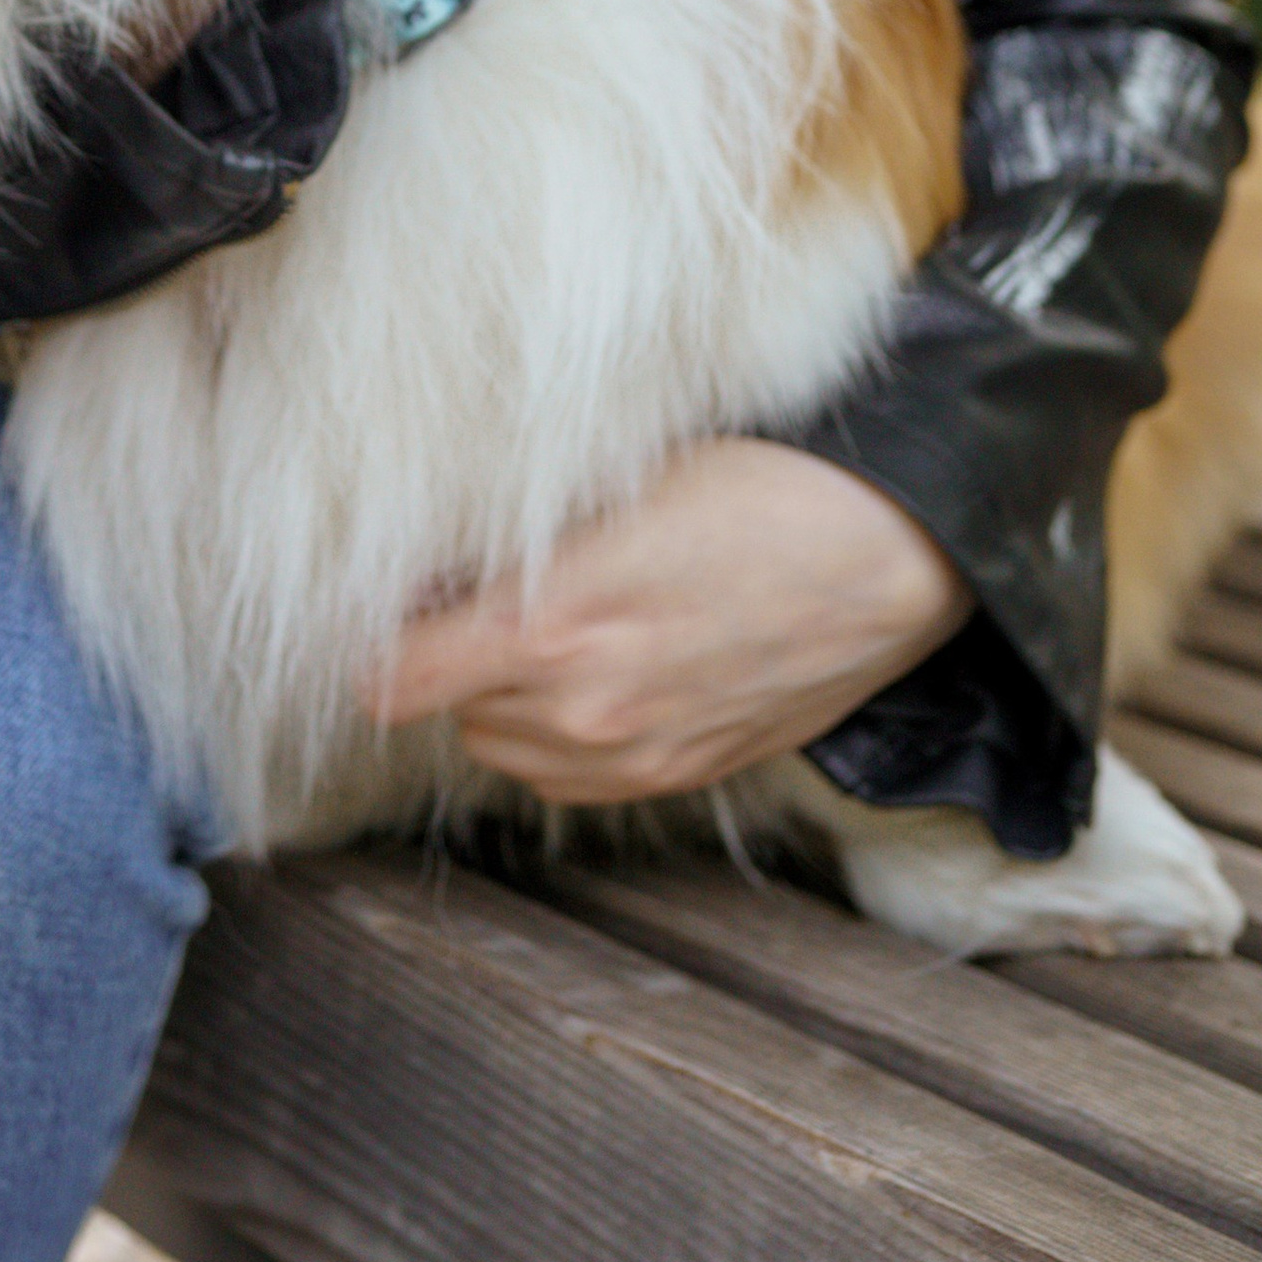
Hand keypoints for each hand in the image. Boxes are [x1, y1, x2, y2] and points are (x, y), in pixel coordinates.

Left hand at [361, 440, 973, 804]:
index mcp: (551, 623)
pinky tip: (599, 668)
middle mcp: (580, 706)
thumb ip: (516, 535)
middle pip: (441, 707)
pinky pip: (564, 775)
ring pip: (500, 745)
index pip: (388, 676)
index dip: (374, 636)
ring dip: (499, 697)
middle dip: (446, 652)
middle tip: (481, 590)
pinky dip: (557, 732)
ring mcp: (630, 754)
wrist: (886, 561)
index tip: (386, 598)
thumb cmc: (757, 491)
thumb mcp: (617, 485)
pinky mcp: (674, 776)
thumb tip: (433, 557)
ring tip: (551, 626)